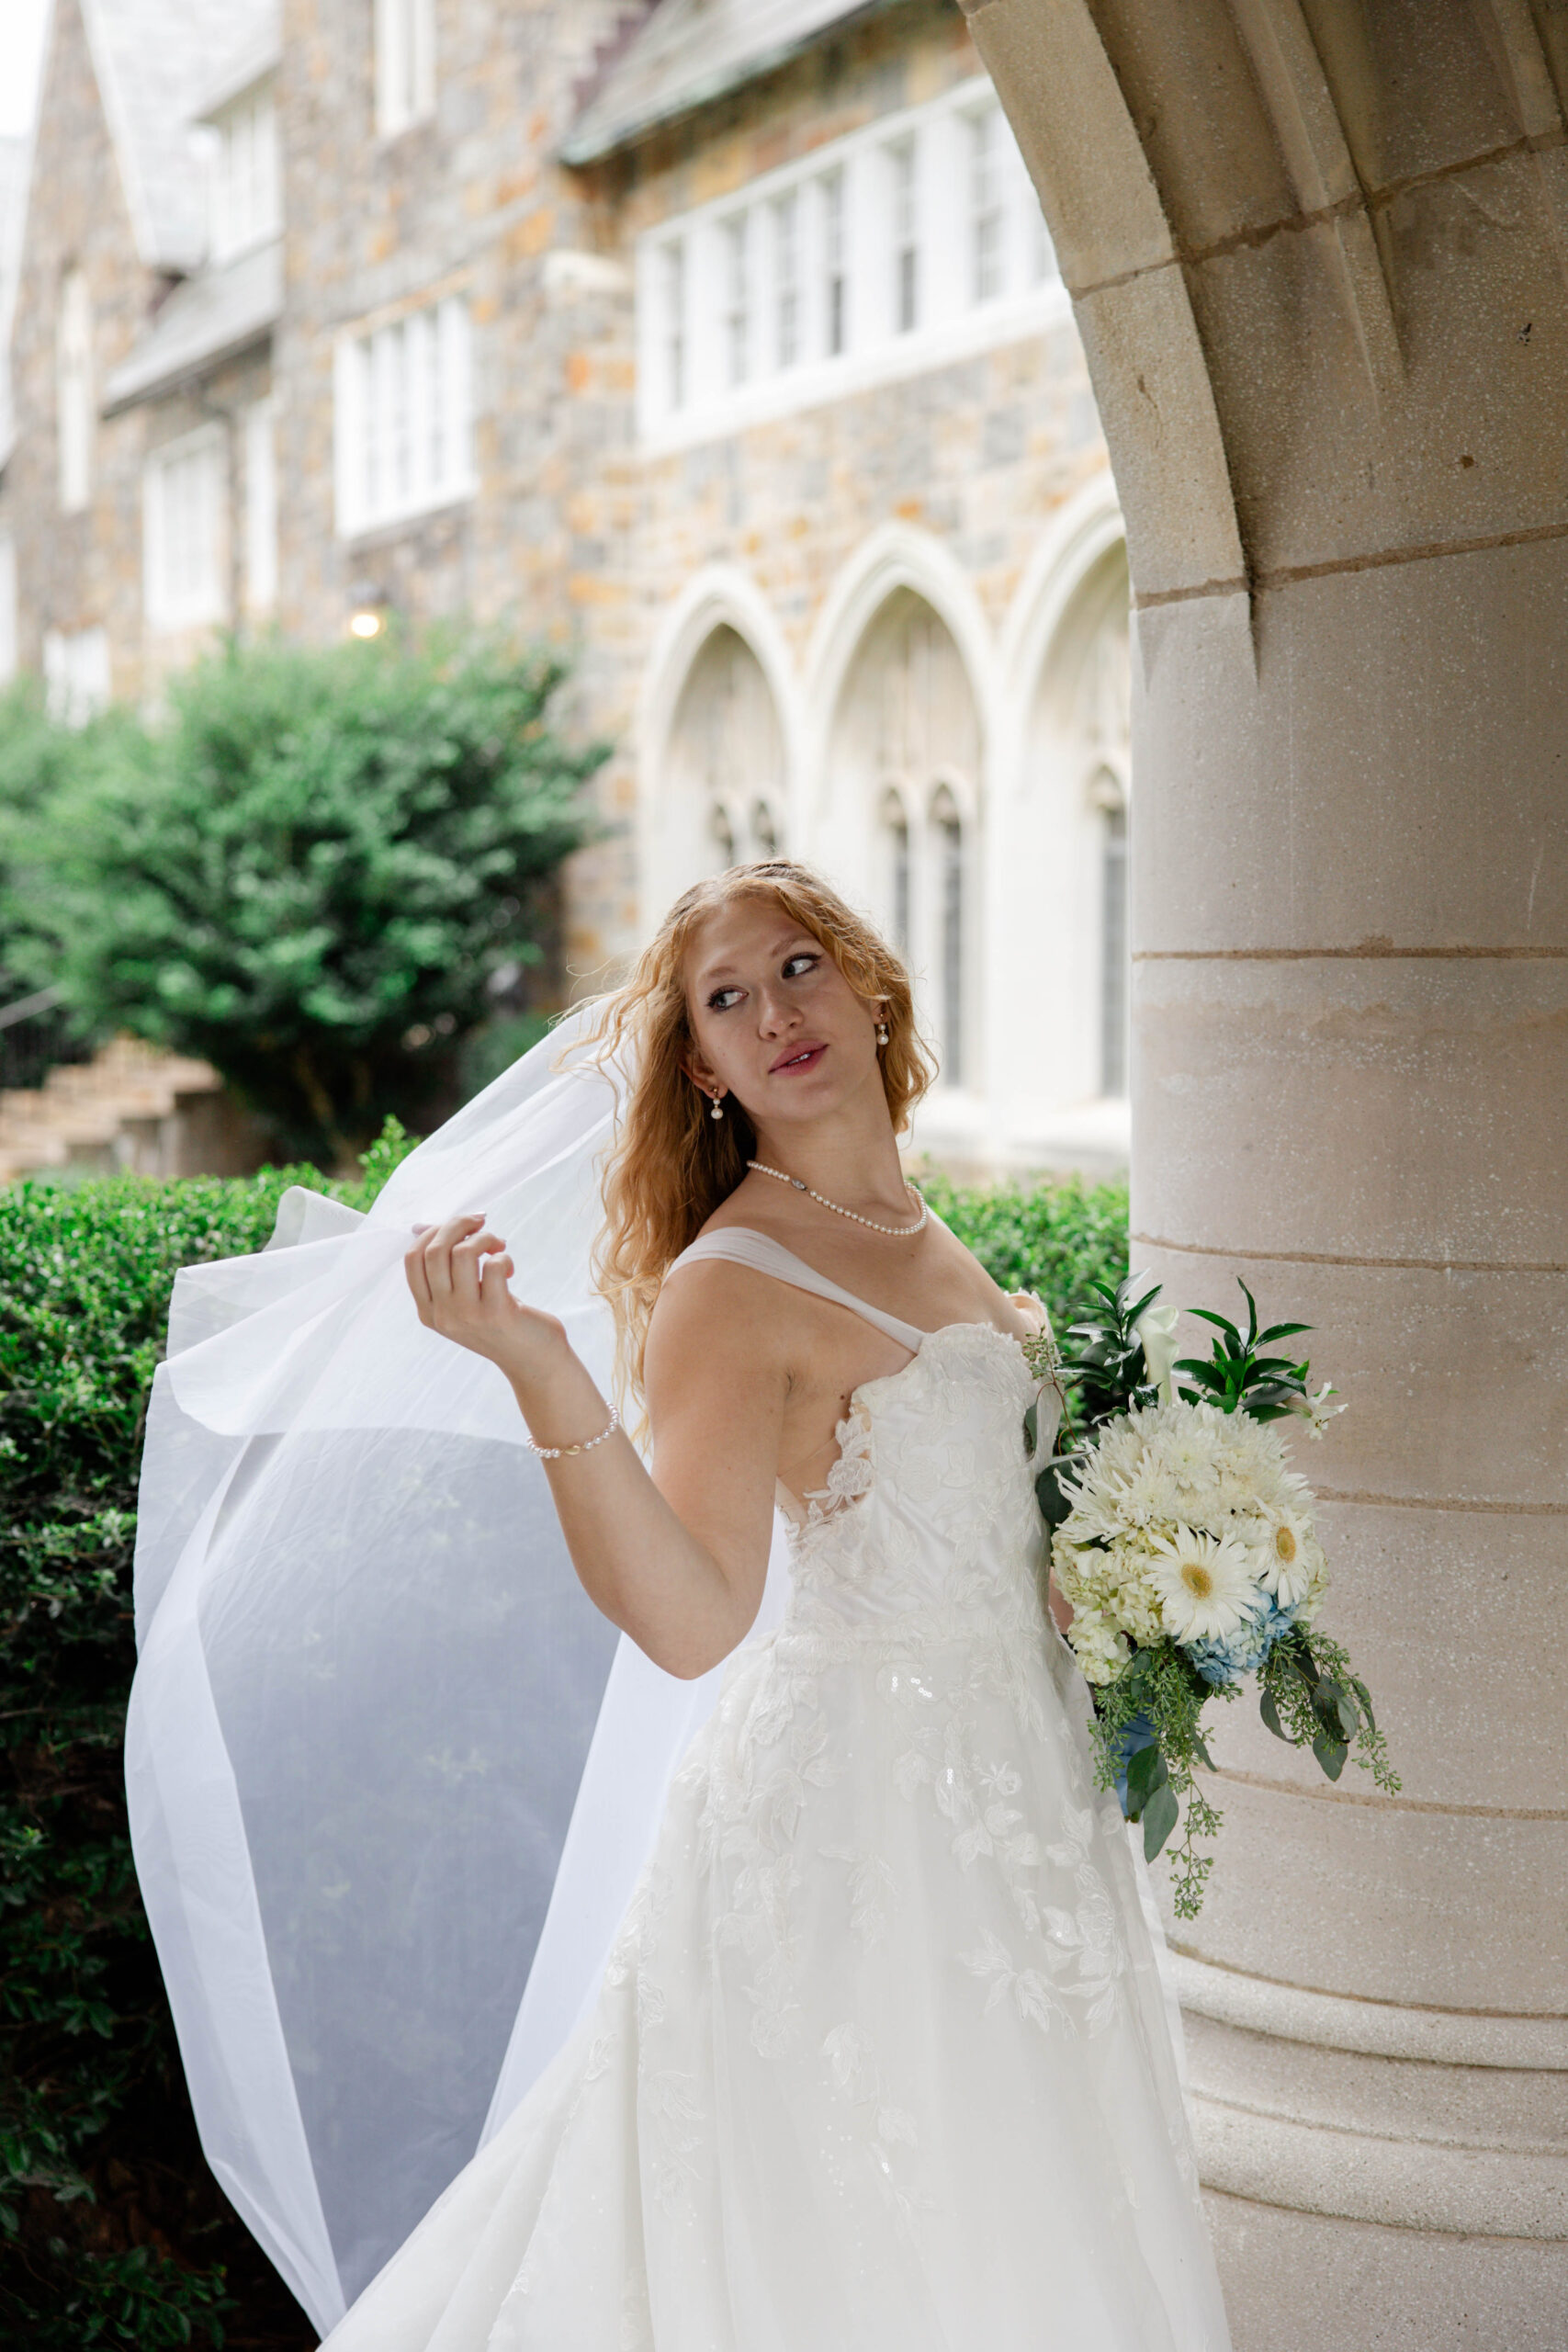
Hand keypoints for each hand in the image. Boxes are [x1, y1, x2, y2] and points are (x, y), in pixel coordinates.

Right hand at [404, 1214, 568, 1380]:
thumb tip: (420, 1226)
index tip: (459, 1226)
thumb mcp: (463, 1298)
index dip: (433, 1232)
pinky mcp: (496, 1313)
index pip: (412, 1259)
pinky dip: (503, 1256)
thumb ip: (444, 1267)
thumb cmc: (498, 1321)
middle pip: (434, 1251)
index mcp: (428, 1311)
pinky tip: (509, 1270)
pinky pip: (493, 1265)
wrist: (533, 1361)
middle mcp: (442, 1315)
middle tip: (481, 1222)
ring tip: (498, 1246)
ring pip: (462, 1253)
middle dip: (459, 1225)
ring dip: (484, 1238)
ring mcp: (467, 1315)